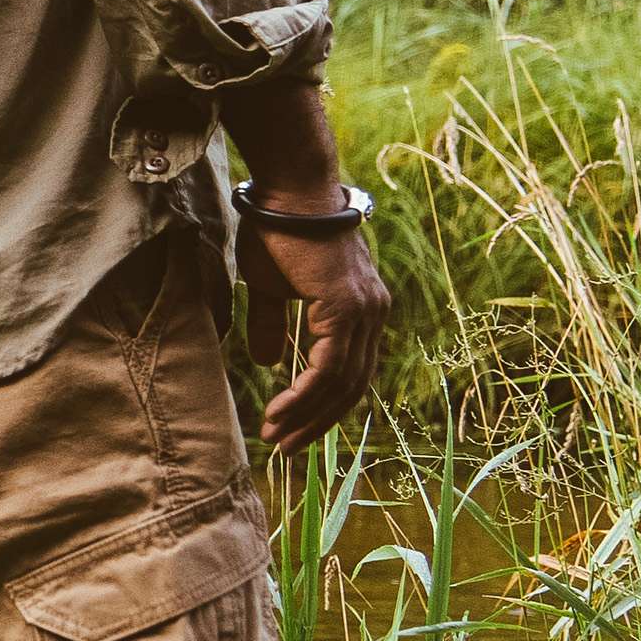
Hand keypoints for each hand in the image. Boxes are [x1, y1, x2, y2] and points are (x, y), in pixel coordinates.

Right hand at [237, 208, 389, 456]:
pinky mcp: (347, 309)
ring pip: (342, 383)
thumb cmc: (277, 231)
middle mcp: (373, 314)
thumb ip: (273, 325)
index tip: (290, 426)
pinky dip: (305, 394)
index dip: (321, 403)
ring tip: (278, 436)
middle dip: (317, 420)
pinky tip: (282, 409)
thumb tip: (267, 362)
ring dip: (308, 415)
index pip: (350, 371)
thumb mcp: (270, 287)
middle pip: (352, 386)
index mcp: (362, 309)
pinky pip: (328, 367)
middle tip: (286, 446)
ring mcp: (364, 312)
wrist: (289, 194)